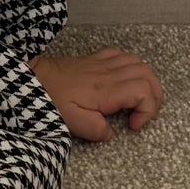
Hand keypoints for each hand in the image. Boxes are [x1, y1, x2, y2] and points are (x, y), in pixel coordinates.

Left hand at [28, 48, 163, 142]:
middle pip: (148, 76)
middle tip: (144, 114)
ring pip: (139, 63)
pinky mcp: (96, 58)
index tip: (133, 125)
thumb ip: (96, 130)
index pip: (144, 92)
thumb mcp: (73, 122)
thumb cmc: (52, 99)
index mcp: (107, 89)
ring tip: (140, 100)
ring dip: (147, 81)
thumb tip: (111, 133)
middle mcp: (109, 73)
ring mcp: (103, 63)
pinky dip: (132, 66)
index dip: (147, 111)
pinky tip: (126, 79)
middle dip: (154, 97)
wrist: (35, 78)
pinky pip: (123, 55)